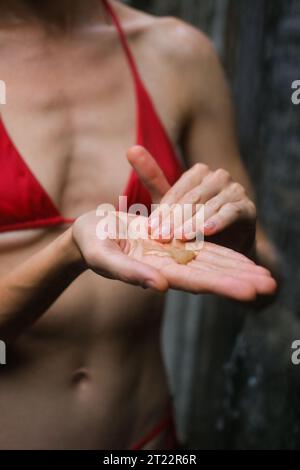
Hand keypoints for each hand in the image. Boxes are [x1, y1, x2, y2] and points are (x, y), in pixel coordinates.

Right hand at [72, 211, 275, 300]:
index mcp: (154, 272)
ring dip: (239, 270)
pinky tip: (243, 259)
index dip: (223, 286)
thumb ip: (129, 272)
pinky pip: (203, 247)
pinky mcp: (173, 242)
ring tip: (266, 277)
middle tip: (271, 286)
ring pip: (212, 263)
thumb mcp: (104, 256)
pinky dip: (223, 253)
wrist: (92, 231)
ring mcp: (173, 255)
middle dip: (241, 281)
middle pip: (211, 275)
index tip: (250, 292)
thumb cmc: (92, 243)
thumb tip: (159, 287)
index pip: (195, 282)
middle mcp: (169, 267)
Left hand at [127, 146, 255, 253]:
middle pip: (192, 198)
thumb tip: (131, 148)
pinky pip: (231, 213)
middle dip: (175, 219)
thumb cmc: (192, 224)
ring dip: (193, 223)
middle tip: (161, 237)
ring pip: (210, 206)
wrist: (223, 249)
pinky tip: (206, 232)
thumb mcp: (170, 203)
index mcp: (199, 172)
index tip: (150, 229)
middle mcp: (219, 177)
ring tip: (179, 237)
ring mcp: (235, 190)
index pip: (178, 191)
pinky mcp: (248, 208)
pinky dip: (218, 222)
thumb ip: (152, 177)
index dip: (163, 211)